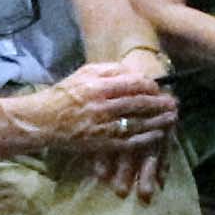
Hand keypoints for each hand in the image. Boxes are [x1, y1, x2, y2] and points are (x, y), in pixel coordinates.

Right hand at [58, 52, 177, 152]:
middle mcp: (101, 106)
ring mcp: (101, 127)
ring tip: (171, 118)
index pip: (131, 84)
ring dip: (157, 121)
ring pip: (136, 123)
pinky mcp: (99, 144)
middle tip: (174, 102)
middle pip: (137, 103)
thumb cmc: (63, 95)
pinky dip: (144, 139)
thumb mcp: (83, 74)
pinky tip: (156, 135)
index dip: (149, 86)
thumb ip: (108, 70)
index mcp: (97, 86)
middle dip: (159, 103)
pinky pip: (127, 142)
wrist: (41, 121)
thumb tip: (131, 71)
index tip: (158, 87)